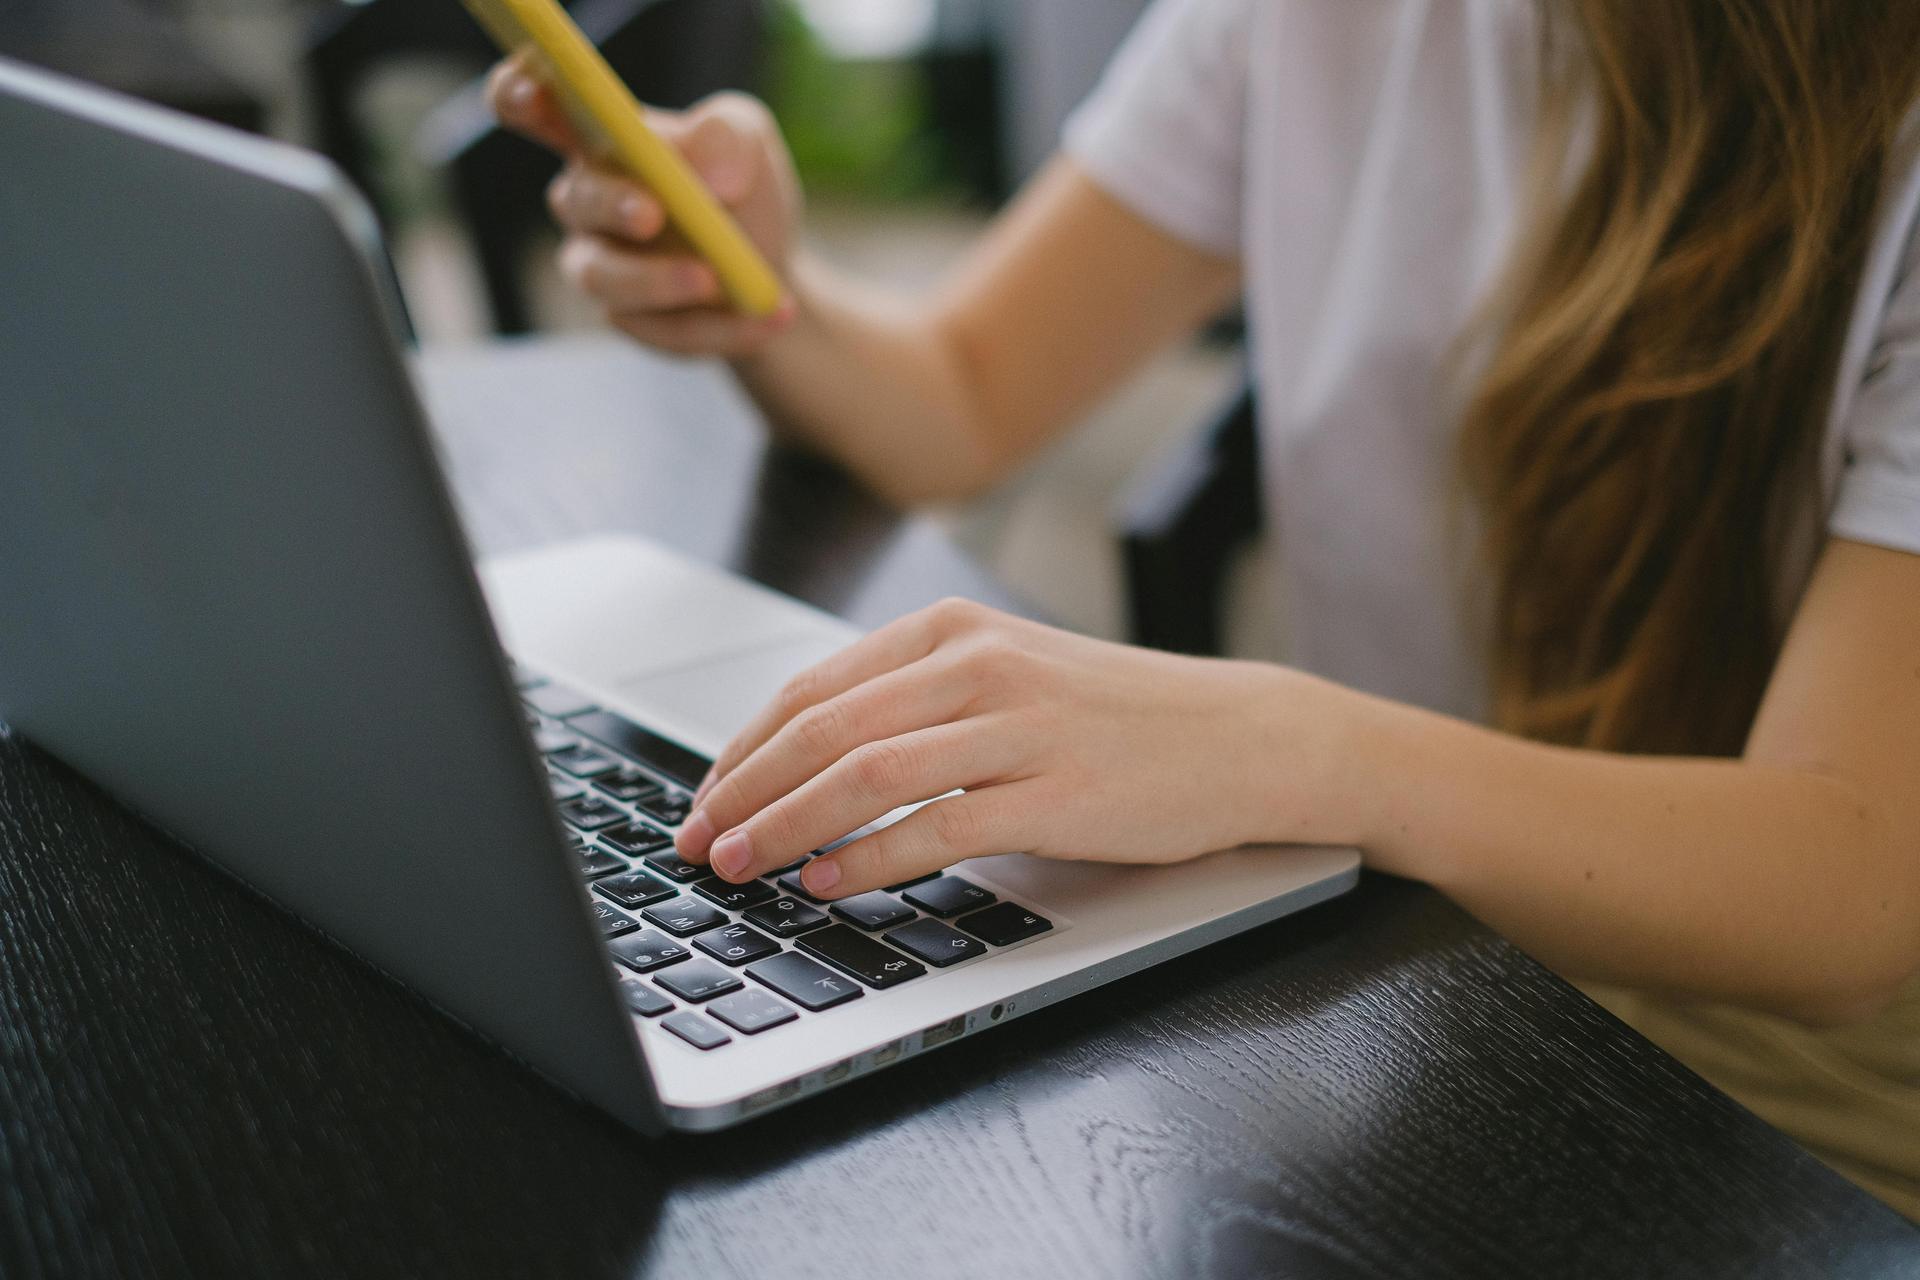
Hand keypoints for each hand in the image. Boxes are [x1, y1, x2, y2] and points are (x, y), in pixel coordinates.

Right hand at [487, 58, 802, 355]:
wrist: (773, 269)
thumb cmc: (741, 187)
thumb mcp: (750, 143)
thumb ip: (728, 133)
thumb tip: (704, 169)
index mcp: (599, 135)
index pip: (533, 104)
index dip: (518, 94)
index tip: (529, 95)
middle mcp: (586, 198)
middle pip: (575, 198)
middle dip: (612, 205)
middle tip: (653, 215)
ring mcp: (599, 264)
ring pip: (603, 276)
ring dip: (659, 281)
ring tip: (717, 281)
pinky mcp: (630, 319)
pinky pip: (662, 329)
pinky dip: (720, 325)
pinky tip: (768, 316)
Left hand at [673, 599, 1349, 897]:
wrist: (1244, 736)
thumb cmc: (1116, 716)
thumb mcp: (1009, 677)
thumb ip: (916, 701)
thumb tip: (804, 761)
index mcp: (954, 630)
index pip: (813, 688)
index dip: (742, 750)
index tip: (703, 799)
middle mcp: (979, 666)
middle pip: (824, 729)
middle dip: (743, 792)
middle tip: (697, 842)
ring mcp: (1019, 727)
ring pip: (866, 775)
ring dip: (786, 827)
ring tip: (740, 866)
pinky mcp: (1056, 794)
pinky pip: (937, 828)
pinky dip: (870, 860)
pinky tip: (829, 885)